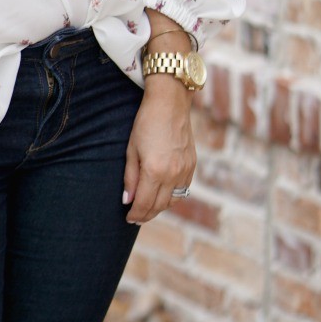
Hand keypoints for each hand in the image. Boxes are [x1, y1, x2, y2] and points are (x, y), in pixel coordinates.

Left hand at [123, 77, 196, 223]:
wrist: (170, 103)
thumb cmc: (146, 123)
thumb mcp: (131, 149)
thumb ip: (130, 177)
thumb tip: (128, 200)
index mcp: (155, 171)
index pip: (144, 203)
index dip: (135, 214)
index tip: (128, 218)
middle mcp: (173, 174)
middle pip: (159, 205)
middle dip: (146, 214)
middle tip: (135, 218)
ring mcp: (185, 170)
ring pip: (173, 200)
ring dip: (160, 208)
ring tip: (147, 209)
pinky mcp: (192, 165)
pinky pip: (183, 190)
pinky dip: (172, 197)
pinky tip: (163, 196)